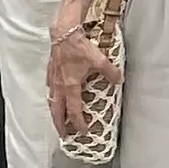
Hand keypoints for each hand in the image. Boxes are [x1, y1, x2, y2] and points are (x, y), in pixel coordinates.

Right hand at [44, 17, 103, 136]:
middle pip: (57, 111)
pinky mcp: (50, 70)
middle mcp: (59, 85)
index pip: (74, 110)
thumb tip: (118, 80)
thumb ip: (110, 72)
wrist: (64, 32)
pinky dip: (52, 96)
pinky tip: (54, 95)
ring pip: (51, 100)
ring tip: (58, 118)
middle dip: (59, 125)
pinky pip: (49, 88)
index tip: (82, 131)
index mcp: (70, 86)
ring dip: (55, 112)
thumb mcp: (99, 60)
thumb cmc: (79, 47)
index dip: (78, 123)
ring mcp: (53, 78)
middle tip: (63, 135)